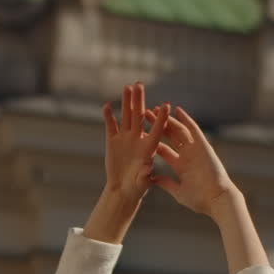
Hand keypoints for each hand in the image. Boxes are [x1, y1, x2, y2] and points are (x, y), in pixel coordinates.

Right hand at [101, 83, 170, 207]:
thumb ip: (145, 176)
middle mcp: (138, 139)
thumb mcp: (142, 184)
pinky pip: (111, 126)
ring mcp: (125, 138)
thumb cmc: (136, 188)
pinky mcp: (112, 141)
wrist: (122, 189)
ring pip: (126, 116)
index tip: (166, 105)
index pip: (157, 129)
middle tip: (140, 84)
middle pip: (140, 116)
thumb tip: (147, 169)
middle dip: (140, 100)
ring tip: (126, 87)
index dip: (162, 118)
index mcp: (149, 147)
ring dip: (126, 102)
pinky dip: (108, 117)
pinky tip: (106, 106)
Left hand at [146, 106, 241, 221]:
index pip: (163, 150)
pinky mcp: (204, 146)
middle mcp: (187, 155)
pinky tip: (177, 110)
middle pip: (170, 137)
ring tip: (157, 109)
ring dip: (169, 119)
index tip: (141, 134)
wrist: (217, 200)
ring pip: (179, 131)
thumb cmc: (199, 200)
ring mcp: (196, 150)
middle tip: (146, 114)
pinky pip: (194, 130)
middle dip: (158, 126)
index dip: (153, 141)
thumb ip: (166, 183)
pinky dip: (186, 120)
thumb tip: (152, 179)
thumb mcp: (178, 191)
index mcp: (181, 166)